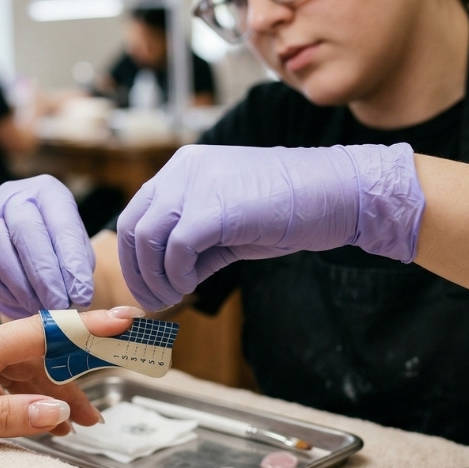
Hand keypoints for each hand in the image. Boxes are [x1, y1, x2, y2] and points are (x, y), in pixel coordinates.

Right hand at [0, 176, 94, 317]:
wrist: (28, 247)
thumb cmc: (58, 250)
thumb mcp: (77, 253)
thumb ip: (78, 270)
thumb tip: (77, 298)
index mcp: (48, 192)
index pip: (61, 223)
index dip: (71, 262)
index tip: (82, 295)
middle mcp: (12, 195)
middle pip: (24, 228)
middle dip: (43, 274)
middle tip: (58, 306)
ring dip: (18, 283)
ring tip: (38, 307)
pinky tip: (14, 300)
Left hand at [0, 309, 138, 461]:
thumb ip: (2, 418)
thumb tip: (57, 413)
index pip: (43, 332)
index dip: (90, 328)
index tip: (130, 320)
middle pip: (30, 358)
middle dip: (68, 387)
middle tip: (94, 423)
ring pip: (5, 371)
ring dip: (37, 397)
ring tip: (63, 429)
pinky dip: (6, 398)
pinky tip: (14, 418)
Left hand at [117, 143, 424, 310]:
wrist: (335, 193)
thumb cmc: (289, 210)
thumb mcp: (230, 223)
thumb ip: (195, 242)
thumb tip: (166, 277)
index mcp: (185, 167)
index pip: (137, 212)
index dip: (134, 255)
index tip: (148, 285)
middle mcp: (184, 169)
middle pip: (133, 226)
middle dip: (137, 271)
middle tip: (155, 300)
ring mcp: (197, 184)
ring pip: (147, 238)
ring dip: (156, 277)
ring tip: (175, 296)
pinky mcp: (213, 208)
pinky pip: (176, 249)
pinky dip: (178, 274)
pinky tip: (193, 285)